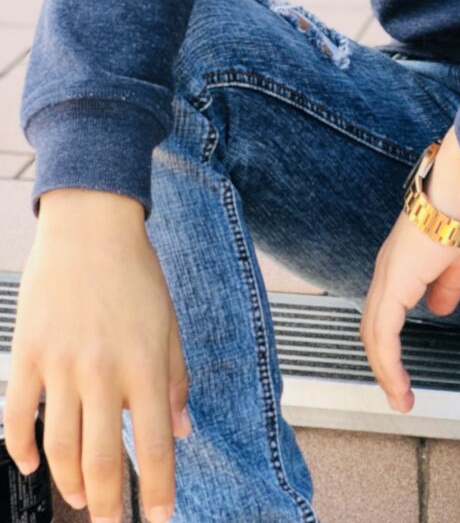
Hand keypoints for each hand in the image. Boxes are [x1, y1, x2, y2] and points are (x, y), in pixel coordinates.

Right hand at [4, 188, 191, 522]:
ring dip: (70, 483)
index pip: (153, 444)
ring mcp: (61, 366)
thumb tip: (181, 431)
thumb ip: (175, 378)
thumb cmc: (135, 272)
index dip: (159, 489)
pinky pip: (17, 417)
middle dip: (110, 504)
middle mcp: (103, 371)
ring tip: (82, 498)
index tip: (163, 516)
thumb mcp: (168, 322)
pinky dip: (21, 449)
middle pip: (102, 459)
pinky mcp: (28, 356)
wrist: (90, 227)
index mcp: (145, 363)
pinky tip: (32, 465)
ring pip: (59, 448)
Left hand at [359, 127, 459, 412]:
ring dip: (385, 371)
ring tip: (400, 399)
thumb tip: (439, 308)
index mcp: (402, 264)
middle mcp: (388, 270)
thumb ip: (448, 285)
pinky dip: (388, 363)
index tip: (402, 371)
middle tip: (398, 394)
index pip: (385, 312)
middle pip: (374, 327)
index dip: (390, 343)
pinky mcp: (394, 283)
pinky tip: (398, 384)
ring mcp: (388, 275)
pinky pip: (384, 334)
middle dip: (384, 364)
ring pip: (374, 334)